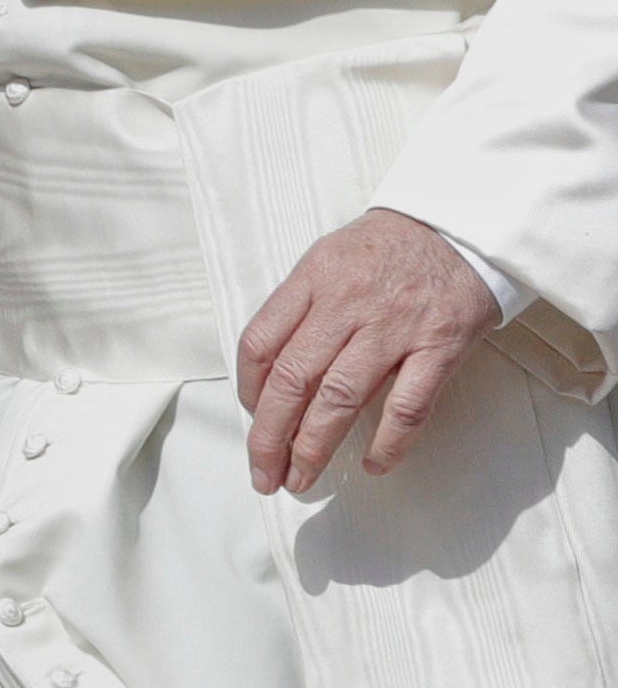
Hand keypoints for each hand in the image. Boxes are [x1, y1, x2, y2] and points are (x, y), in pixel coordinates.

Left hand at [238, 206, 500, 495]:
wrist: (456, 227)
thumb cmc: (385, 249)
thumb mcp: (328, 258)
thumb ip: (300, 307)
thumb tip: (271, 370)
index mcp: (314, 278)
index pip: (262, 339)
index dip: (249, 387)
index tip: (251, 417)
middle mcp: (347, 303)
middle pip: (294, 378)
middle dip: (270, 435)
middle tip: (263, 474)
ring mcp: (394, 327)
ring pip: (341, 397)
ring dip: (314, 446)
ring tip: (300, 479)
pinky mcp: (438, 348)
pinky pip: (408, 407)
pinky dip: (387, 443)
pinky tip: (371, 465)